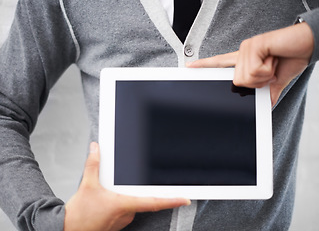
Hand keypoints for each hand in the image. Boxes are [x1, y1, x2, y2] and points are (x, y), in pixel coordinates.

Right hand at [64, 142, 190, 230]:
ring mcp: (123, 220)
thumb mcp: (87, 186)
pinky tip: (108, 200)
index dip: (172, 200)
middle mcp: (127, 213)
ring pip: (133, 203)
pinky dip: (122, 202)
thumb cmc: (79, 215)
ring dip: (127, 196)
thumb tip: (95, 149)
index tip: (185, 198)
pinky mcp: (117, 223)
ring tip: (110, 193)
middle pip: (141, 198)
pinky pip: (125, 209)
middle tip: (123, 187)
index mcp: (124, 204)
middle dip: (136, 190)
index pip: (154, 201)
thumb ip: (93, 165)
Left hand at [187, 22, 313, 105]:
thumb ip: (266, 92)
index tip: (189, 67)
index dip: (204, 66)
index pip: (220, 64)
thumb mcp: (275, 81)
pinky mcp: (252, 45)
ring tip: (273, 62)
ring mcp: (245, 48)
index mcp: (244, 62)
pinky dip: (268, 70)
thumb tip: (265, 106)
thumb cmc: (291, 59)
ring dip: (264, 75)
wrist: (307, 44)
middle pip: (237, 82)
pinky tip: (273, 57)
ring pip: (244, 78)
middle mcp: (241, 54)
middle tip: (270, 70)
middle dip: (257, 82)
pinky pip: (253, 70)